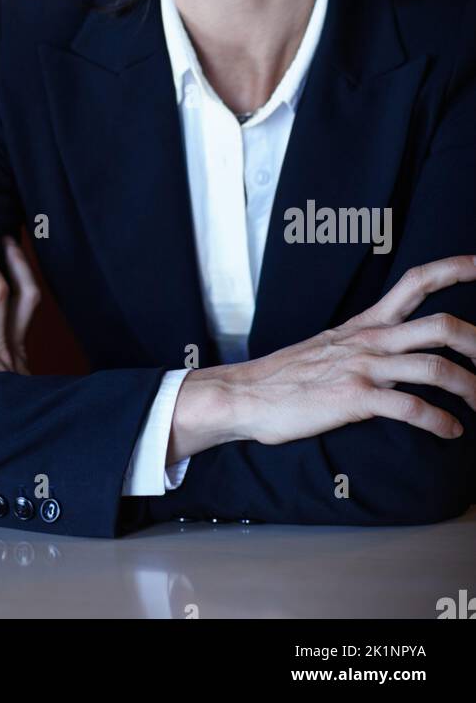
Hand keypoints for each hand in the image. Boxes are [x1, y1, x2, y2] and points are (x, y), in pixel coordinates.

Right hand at [171, 255, 475, 457]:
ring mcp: (363, 367)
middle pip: (440, 324)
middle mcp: (370, 339)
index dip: (453, 270)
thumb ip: (364, 345)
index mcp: (366, 323)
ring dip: (468, 386)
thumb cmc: (288, 376)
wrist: (247, 394)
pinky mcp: (354, 398)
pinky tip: (451, 432)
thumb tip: (393, 355)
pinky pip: (409, 407)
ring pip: (433, 366)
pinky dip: (438, 421)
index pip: (415, 282)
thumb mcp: (330, 347)